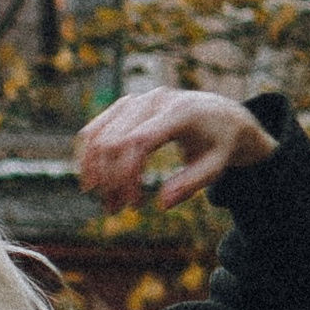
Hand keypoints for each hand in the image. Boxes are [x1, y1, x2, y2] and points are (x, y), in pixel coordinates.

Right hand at [75, 84, 274, 211]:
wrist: (221, 115)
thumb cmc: (219, 143)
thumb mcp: (216, 166)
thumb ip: (191, 184)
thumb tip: (162, 203)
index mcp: (178, 111)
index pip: (138, 141)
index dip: (127, 174)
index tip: (134, 204)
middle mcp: (152, 100)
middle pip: (113, 140)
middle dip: (109, 179)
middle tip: (115, 209)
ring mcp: (135, 100)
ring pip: (98, 134)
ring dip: (94, 171)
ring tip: (105, 201)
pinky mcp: (124, 105)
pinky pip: (96, 129)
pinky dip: (88, 156)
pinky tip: (92, 181)